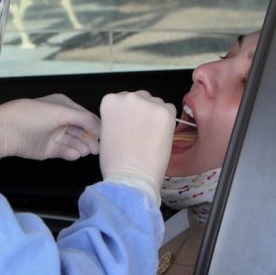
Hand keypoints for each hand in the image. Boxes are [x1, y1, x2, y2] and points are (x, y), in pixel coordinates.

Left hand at [0, 94, 100, 164]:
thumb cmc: (32, 115)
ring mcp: (55, 135)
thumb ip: (83, 118)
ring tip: (86, 151)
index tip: (105, 135)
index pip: (85, 116)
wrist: (6, 131)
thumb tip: (100, 127)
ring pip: (75, 142)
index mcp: (63, 105)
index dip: (95, 125)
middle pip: (82, 130)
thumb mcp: (60, 111)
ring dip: (82, 146)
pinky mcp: (49, 150)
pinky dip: (71, 153)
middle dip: (90, 138)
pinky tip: (75, 154)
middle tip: (97, 148)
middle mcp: (60, 119)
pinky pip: (65, 151)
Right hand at [99, 90, 175, 205]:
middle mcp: (128, 97)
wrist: (131, 177)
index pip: (122, 99)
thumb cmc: (115, 161)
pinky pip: (169, 110)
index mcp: (110, 101)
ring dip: (154, 116)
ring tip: (150, 136)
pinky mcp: (165, 111)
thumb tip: (129, 116)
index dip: (127, 114)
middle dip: (141, 112)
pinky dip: (167, 122)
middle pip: (140, 98)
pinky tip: (159, 136)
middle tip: (141, 132)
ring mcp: (148, 103)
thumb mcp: (106, 131)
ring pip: (155, 103)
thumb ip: (116, 117)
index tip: (128, 125)